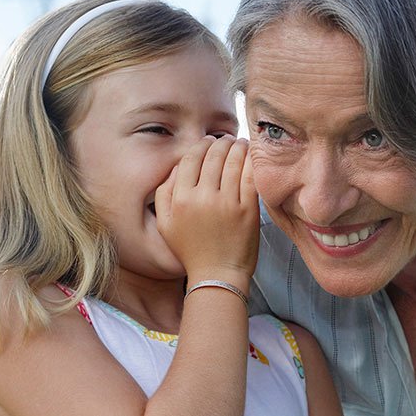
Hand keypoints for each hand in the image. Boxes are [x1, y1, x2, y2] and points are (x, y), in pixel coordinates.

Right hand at [155, 136, 258, 281]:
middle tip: (227, 139)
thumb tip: (177, 167)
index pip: (190, 159)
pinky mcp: (248, 210)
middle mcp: (202, 198)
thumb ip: (164, 193)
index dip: (200, 146)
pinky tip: (251, 156)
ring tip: (240, 143)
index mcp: (180, 200)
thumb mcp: (165, 224)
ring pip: (233, 162)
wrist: (217, 276)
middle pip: (213, 157)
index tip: (208, 142)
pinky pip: (250, 177)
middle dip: (221, 142)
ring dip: (237, 147)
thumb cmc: (191, 250)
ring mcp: (227, 203)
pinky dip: (251, 162)